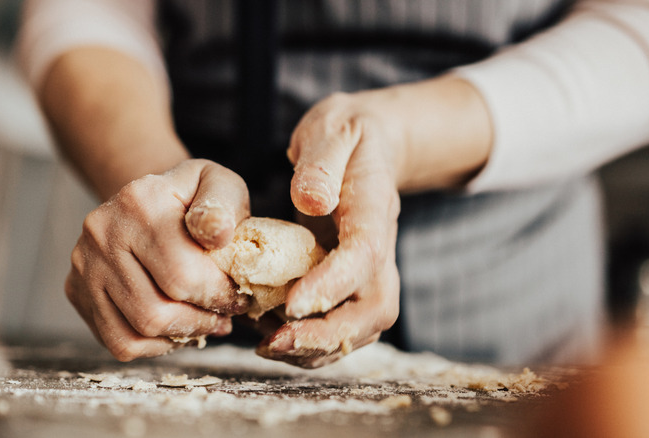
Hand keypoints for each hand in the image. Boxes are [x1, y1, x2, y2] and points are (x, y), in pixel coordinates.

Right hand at [66, 159, 250, 359]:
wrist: (147, 201)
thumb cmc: (191, 199)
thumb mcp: (218, 184)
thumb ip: (223, 205)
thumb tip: (218, 233)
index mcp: (139, 202)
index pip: (182, 274)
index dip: (220, 296)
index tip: (239, 297)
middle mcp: (102, 232)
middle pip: (156, 310)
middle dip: (202, 320)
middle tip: (224, 315)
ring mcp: (84, 264)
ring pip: (138, 331)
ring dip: (181, 335)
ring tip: (204, 321)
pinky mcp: (77, 291)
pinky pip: (119, 341)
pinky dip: (155, 344)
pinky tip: (176, 327)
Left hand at [257, 76, 492, 367]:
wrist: (370, 142)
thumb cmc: (346, 133)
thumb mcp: (331, 130)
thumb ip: (321, 162)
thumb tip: (311, 201)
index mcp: (374, 208)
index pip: (363, 256)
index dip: (331, 285)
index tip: (290, 304)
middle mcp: (381, 247)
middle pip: (374, 309)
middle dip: (327, 335)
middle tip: (274, 342)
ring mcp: (372, 269)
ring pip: (362, 326)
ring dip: (317, 347)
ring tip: (267, 345)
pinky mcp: (354, 281)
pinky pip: (344, 324)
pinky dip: (312, 342)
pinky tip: (273, 335)